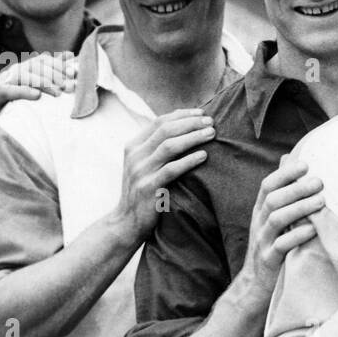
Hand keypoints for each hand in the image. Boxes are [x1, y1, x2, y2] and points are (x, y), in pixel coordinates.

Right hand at [0, 53, 75, 145]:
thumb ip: (52, 86)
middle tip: (68, 85)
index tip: (74, 72)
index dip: (59, 64)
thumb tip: (72, 72)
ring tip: (58, 93)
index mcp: (24, 71)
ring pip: (22, 75)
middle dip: (54, 73)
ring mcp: (3, 83)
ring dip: (42, 82)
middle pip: (34, 66)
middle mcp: (13, 73)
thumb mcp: (39, 99)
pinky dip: (23, 91)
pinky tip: (37, 96)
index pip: (42, 60)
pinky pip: (8, 90)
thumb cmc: (21, 115)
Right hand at [110, 109, 214, 245]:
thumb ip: (157, 149)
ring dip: (193, 137)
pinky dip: (188, 160)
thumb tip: (186, 128)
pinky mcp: (148, 188)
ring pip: (169, 146)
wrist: (126, 223)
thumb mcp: (144, 166)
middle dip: (190, 123)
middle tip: (211, 122)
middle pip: (165, 130)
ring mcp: (140, 171)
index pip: (159, 122)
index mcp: (133, 146)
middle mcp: (135, 156)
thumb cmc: (143, 192)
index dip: (182, 115)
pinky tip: (203, 156)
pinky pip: (171, 170)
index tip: (202, 113)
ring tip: (211, 134)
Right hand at [240, 154, 325, 290]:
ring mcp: (263, 242)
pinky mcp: (269, 261)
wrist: (254, 285)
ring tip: (321, 202)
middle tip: (320, 182)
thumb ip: (283, 196)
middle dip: (296, 188)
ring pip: (277, 219)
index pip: (267, 186)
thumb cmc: (272, 247)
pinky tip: (312, 230)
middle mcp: (259, 223)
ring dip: (300, 208)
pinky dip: (297, 236)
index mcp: (260, 211)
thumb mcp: (274, 221)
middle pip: (273, 199)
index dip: (284, 173)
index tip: (305, 164)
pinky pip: (281, 246)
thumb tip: (293, 163)